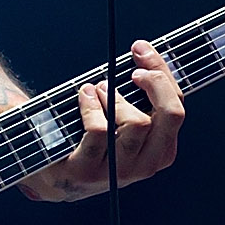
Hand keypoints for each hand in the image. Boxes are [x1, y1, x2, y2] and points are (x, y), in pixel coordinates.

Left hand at [20, 41, 184, 200]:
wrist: (47, 169)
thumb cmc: (89, 135)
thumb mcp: (121, 119)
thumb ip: (139, 97)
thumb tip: (147, 54)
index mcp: (160, 152)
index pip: (176, 108)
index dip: (163, 74)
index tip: (142, 51)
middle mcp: (145, 166)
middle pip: (170, 115)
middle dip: (156, 82)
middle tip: (134, 70)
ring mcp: (116, 173)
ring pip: (136, 123)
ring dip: (116, 97)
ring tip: (99, 88)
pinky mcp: (85, 172)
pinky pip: (99, 130)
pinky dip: (91, 105)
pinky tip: (84, 95)